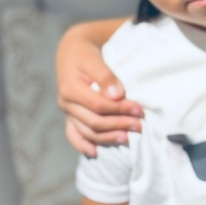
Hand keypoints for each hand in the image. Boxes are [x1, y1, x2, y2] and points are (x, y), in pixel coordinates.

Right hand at [56, 22, 141, 155]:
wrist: (72, 51)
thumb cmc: (86, 54)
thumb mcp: (94, 59)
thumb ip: (105, 76)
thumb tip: (117, 95)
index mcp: (71, 89)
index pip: (98, 106)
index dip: (120, 110)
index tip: (140, 110)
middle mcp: (66, 103)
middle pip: (94, 122)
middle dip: (118, 125)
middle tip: (139, 126)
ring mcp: (67, 111)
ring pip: (86, 131)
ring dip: (107, 137)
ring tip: (127, 139)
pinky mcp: (70, 115)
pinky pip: (73, 134)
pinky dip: (82, 145)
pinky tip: (95, 153)